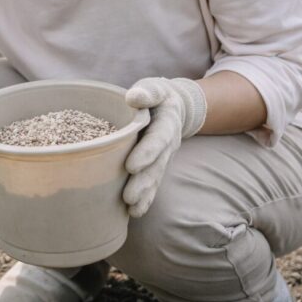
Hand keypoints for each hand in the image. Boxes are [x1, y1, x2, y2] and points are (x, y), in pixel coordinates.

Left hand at [123, 77, 206, 217]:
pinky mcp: (157, 166)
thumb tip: (133, 97)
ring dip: (144, 195)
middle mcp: (168, 145)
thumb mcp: (155, 88)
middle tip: (127, 196)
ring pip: (155, 179)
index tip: (131, 165)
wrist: (173, 107)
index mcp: (166, 124)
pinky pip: (153, 184)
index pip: (158, 139)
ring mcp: (164, 158)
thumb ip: (147, 92)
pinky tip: (134, 213)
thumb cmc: (157, 96)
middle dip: (142, 182)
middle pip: (156, 166)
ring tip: (131, 209)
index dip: (146, 153)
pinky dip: (146, 199)